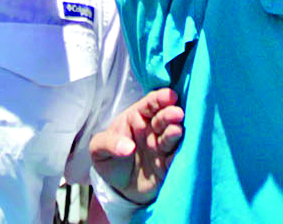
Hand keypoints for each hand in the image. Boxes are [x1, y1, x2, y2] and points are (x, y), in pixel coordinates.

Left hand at [90, 87, 184, 205]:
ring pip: (171, 137)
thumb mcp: (98, 149)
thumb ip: (108, 144)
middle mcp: (152, 130)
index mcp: (136, 118)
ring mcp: (162, 148)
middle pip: (162, 119)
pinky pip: (176, 160)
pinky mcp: (169, 166)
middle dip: (170, 115)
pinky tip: (183, 153)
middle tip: (177, 113)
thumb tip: (127, 147)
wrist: (119, 187)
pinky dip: (180, 156)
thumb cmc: (110, 160)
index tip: (170, 95)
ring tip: (177, 130)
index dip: (159, 99)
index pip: (149, 104)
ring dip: (175, 134)